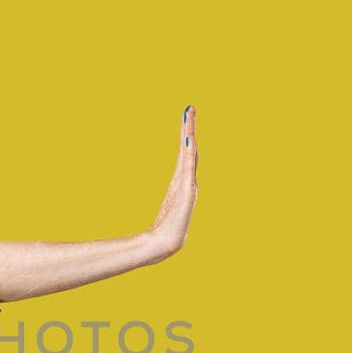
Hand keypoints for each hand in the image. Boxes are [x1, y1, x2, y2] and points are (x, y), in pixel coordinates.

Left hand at [147, 104, 197, 261]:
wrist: (164, 244)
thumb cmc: (162, 230)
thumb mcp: (163, 209)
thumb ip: (163, 200)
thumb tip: (162, 193)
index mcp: (180, 180)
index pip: (184, 152)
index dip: (187, 133)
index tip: (187, 114)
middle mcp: (186, 180)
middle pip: (189, 149)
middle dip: (189, 128)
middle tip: (190, 108)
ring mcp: (187, 185)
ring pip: (189, 154)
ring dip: (189, 135)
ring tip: (189, 118)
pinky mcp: (186, 192)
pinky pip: (188, 168)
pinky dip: (189, 154)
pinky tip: (188, 141)